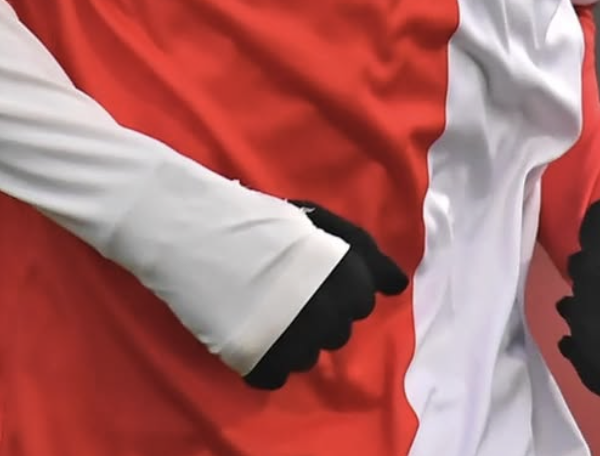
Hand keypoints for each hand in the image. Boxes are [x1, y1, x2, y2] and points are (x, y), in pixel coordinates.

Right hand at [244, 201, 407, 389]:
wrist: (201, 232)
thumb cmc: (265, 222)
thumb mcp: (321, 222)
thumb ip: (365, 253)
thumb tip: (398, 286)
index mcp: (345, 277)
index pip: (363, 301)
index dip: (342, 286)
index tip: (317, 274)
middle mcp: (327, 314)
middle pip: (338, 332)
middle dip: (320, 313)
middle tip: (289, 289)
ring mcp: (292, 343)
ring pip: (308, 358)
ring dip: (294, 338)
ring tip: (268, 308)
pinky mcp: (259, 363)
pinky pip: (276, 377)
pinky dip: (267, 360)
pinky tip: (253, 331)